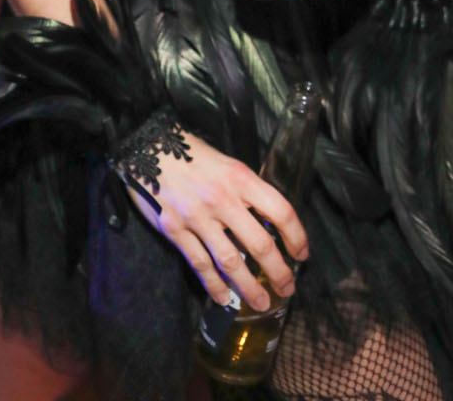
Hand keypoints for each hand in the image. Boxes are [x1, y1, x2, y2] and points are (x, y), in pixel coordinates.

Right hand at [125, 129, 308, 308]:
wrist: (150, 148)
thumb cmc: (195, 155)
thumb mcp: (228, 164)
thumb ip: (247, 191)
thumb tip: (269, 222)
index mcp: (240, 178)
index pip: (280, 210)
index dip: (296, 235)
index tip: (302, 253)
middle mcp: (222, 198)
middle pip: (260, 243)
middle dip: (279, 272)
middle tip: (288, 287)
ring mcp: (196, 216)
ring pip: (231, 261)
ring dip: (249, 287)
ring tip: (262, 303)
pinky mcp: (174, 229)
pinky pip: (199, 264)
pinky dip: (213, 285)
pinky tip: (223, 298)